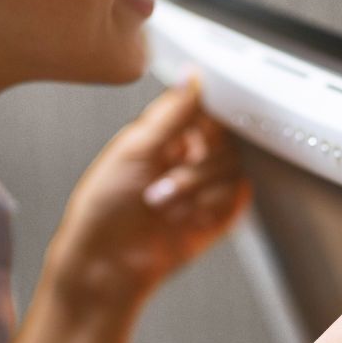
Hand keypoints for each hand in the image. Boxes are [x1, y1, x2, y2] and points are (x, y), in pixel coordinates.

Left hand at [46, 77, 250, 307]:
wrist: (106, 266)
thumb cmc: (103, 210)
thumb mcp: (134, 149)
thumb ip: (173, 112)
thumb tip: (194, 76)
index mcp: (166, 134)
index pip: (204, 106)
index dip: (210, 109)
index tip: (205, 117)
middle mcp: (189, 156)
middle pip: (226, 134)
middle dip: (199, 154)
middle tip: (172, 166)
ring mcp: (207, 186)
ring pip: (233, 164)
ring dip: (196, 182)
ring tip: (161, 200)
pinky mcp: (221, 214)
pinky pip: (238, 195)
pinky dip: (210, 204)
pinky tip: (183, 216)